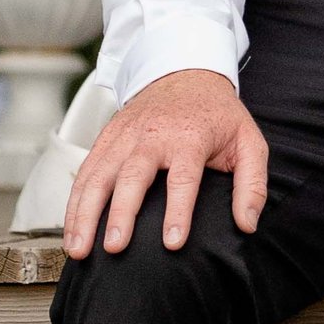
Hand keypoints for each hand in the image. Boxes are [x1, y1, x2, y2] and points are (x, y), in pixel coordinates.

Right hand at [64, 68, 269, 259]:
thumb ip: (252, 184)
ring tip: (79, 249)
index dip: (178, 211)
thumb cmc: (219, 116)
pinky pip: (86, 171)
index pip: (183, 178)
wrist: (186, 73)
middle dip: (121, 213)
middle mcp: (152, 135)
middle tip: (114, 247)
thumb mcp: (249, 142)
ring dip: (85, 213)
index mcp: (190, 137)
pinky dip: (74, 202)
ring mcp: (125, 136)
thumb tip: (247, 224)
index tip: (171, 242)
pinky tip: (70, 231)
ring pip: (100, 175)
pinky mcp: (106, 138)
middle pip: (133, 176)